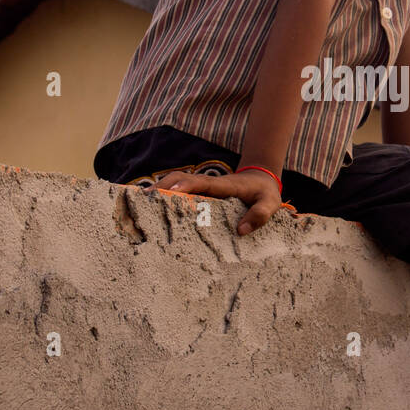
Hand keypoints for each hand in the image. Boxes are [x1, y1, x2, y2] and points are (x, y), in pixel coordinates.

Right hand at [144, 169, 281, 236]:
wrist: (262, 178)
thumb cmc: (264, 193)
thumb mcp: (270, 203)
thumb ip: (260, 215)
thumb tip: (240, 231)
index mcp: (225, 185)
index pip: (203, 183)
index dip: (185, 186)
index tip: (169, 192)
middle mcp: (210, 184)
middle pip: (182, 180)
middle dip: (163, 187)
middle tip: (142, 199)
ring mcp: (203, 188)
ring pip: (177, 184)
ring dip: (160, 191)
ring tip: (139, 204)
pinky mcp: (200, 193)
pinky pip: (181, 192)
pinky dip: (165, 196)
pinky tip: (152, 208)